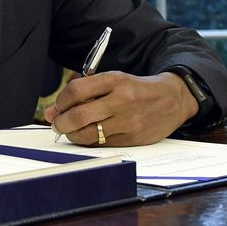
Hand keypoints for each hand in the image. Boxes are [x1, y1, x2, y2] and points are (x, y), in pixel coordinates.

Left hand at [43, 71, 198, 145]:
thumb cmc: (136, 89)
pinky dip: (89, 141)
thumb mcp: (113, 82)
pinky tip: (89, 135)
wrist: (174, 99)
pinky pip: (101, 144)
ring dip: (72, 135)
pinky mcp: (133, 138)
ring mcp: (128, 121)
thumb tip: (53, 112)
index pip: (76, 91)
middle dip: (61, 123)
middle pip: (79, 116)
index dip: (60, 101)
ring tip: (72, 131)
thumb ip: (83, 93)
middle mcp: (122, 100)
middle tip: (57, 124)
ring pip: (88, 134)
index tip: (58, 107)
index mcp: (115, 80)